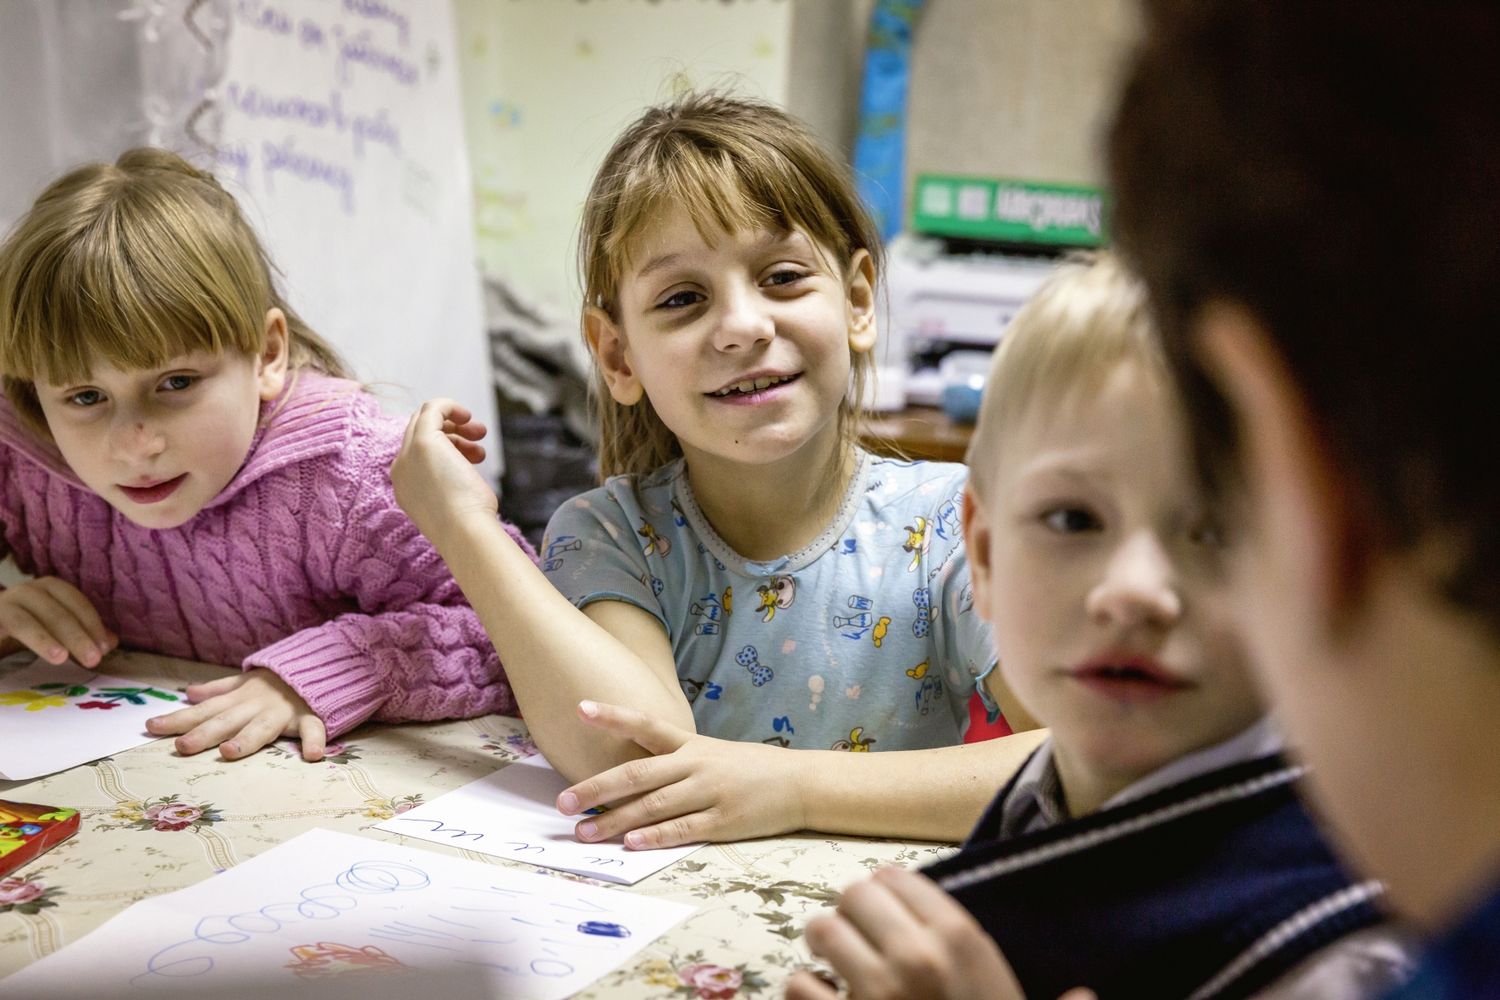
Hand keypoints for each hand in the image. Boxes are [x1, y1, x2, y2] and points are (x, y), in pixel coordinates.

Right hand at [0, 576, 116, 666]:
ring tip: (60, 657)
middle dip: (76, 636)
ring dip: (43, 639)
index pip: (74, 601)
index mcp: (48, 589)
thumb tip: (110, 643)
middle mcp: (25, 592)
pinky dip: (14, 639)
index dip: (91, 623)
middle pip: (54, 612)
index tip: (104, 647)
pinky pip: (2, 628)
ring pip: (24, 621)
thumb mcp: (57, 631)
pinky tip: (19, 654)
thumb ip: (82, 634)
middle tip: (92, 659)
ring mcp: (2, 605)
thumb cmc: (25, 628)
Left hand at [146, 668, 326, 761]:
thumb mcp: (245, 682)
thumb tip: (189, 692)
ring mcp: (282, 712)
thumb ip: (219, 689)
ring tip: (229, 753)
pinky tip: (312, 755)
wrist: (318, 665)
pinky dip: (314, 740)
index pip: (204, 710)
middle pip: (227, 721)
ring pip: (263, 727)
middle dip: (204, 733)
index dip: (179, 719)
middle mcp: (255, 706)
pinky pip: (313, 728)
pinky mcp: (309, 717)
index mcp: (239, 699)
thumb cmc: (277, 682)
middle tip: (182, 746)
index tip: (151, 727)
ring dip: (247, 739)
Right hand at [391, 398, 498, 547]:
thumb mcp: (454, 502)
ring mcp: (408, 454)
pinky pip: (432, 409)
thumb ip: (450, 484)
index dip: (446, 446)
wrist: (463, 532)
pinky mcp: (423, 441)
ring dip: (455, 423)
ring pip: (424, 420)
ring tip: (480, 434)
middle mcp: (400, 468)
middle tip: (478, 438)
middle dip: (451, 431)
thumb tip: (464, 471)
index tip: (472, 455)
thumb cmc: (467, 524)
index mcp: (404, 485)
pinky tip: (467, 416)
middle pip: (418, 432)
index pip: (417, 452)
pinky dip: (449, 406)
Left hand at [555, 700, 807, 847]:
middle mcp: (695, 764)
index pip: (645, 724)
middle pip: (637, 773)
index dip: (613, 716)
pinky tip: (632, 843)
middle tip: (563, 803)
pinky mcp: (723, 821)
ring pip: (653, 806)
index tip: (579, 708)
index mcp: (690, 745)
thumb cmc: (751, 768)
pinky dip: (656, 836)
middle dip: (596, 789)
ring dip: (615, 821)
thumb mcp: (712, 752)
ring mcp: (709, 792)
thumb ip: (675, 759)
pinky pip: (683, 829)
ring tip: (584, 832)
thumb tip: (630, 773)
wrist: (800, 783)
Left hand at [786, 867, 1095, 999]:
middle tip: (858, 936)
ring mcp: (874, 991)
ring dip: (825, 947)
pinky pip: (798, 985)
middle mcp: (917, 955)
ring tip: (835, 962)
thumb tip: (1086, 996)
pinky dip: (804, 993)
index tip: (889, 911)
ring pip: (822, 930)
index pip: (900, 878)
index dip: (888, 894)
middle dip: (853, 915)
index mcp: (964, 944)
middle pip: (855, 894)